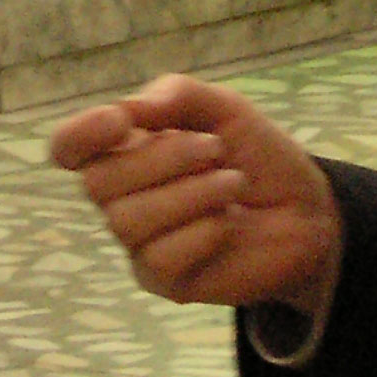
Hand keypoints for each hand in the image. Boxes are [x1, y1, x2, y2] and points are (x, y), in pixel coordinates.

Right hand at [51, 73, 341, 316]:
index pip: (68, 147)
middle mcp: (121, 197)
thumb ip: (176, 96)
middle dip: (164, 158)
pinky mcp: (163, 280)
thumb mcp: (224, 108)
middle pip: (97, 182)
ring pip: (127, 222)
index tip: (121, 122)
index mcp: (124, 150)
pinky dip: (201, 233)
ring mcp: (138, 242)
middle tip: (216, 150)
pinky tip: (227, 224)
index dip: (80, 134)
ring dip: (191, 195)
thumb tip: (127, 110)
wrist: (307, 211)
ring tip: (232, 184)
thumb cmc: (257, 156)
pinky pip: (159, 258)